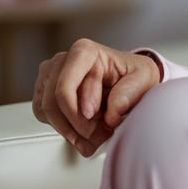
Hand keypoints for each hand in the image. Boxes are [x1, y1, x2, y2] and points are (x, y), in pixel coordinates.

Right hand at [32, 38, 160, 156]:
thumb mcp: (143, 79)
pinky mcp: (44, 91)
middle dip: (76, 126)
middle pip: (52, 103)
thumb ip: (128, 94)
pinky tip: (84, 130)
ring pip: (46, 112)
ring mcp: (50, 75)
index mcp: (84, 52)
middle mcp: (62, 61)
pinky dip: (63, 129)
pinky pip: (44, 116)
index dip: (78, 113)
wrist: (131, 79)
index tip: (97, 122)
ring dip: (70, 130)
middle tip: (98, 136)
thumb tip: (111, 114)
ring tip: (95, 135)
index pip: (65, 88)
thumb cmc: (134, 75)